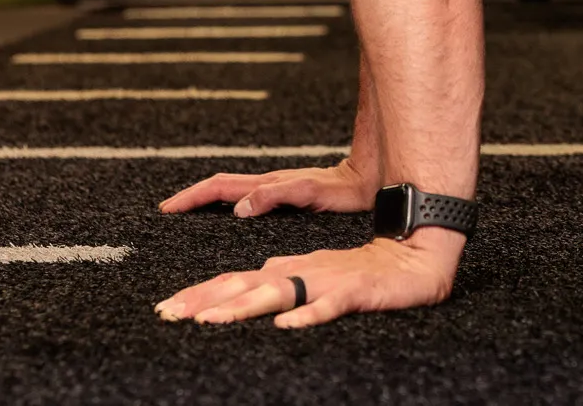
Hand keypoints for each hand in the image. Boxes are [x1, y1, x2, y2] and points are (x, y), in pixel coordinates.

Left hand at [155, 230, 463, 328]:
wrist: (417, 257)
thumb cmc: (366, 271)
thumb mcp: (317, 272)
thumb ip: (285, 274)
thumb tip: (249, 277)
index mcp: (291, 268)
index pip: (237, 279)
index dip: (201, 292)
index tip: (166, 308)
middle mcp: (302, 271)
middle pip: (246, 284)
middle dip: (205, 298)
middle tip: (169, 314)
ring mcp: (328, 280)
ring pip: (279, 292)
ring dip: (242, 306)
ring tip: (211, 320)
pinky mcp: (356, 291)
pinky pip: (329, 306)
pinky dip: (307, 314)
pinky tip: (286, 325)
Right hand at [158, 159, 376, 217]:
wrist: (368, 180)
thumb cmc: (344, 189)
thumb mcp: (310, 192)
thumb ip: (276, 196)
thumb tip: (239, 208)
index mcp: (268, 184)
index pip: (220, 187)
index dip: (193, 197)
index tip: (168, 208)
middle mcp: (267, 185)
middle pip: (220, 187)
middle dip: (192, 197)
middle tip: (167, 211)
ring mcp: (275, 189)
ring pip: (232, 192)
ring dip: (206, 200)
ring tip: (186, 214)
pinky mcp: (285, 196)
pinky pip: (247, 199)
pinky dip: (228, 205)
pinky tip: (226, 216)